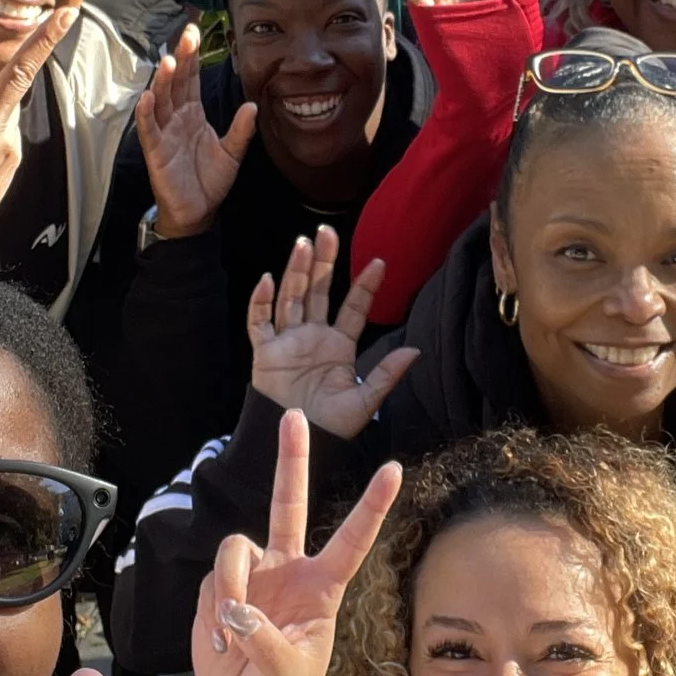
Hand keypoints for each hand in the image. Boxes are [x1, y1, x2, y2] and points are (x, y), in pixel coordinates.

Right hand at [135, 22, 257, 238]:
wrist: (198, 211)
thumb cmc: (210, 181)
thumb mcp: (232, 153)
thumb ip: (241, 130)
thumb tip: (253, 106)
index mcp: (193, 114)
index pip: (191, 80)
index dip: (193, 57)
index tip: (194, 33)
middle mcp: (176, 118)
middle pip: (176, 83)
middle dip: (180, 59)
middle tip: (186, 35)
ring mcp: (164, 133)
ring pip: (161, 101)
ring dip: (163, 81)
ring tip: (170, 61)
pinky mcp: (155, 152)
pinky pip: (149, 130)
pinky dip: (146, 114)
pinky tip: (147, 97)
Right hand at [193, 408, 402, 675]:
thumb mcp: (289, 673)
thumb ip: (268, 641)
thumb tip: (239, 609)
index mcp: (321, 586)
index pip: (352, 539)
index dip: (372, 506)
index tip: (394, 470)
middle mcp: (287, 569)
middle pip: (287, 504)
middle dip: (291, 460)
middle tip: (296, 415)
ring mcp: (252, 574)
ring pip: (235, 548)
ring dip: (231, 586)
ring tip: (232, 629)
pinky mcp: (218, 587)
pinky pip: (211, 583)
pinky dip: (214, 614)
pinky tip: (222, 642)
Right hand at [246, 227, 419, 440]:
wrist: (299, 442)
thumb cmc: (331, 425)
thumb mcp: (365, 401)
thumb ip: (386, 374)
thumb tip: (415, 350)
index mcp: (339, 345)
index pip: (353, 308)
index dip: (365, 286)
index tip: (380, 263)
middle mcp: (313, 335)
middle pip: (318, 291)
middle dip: (323, 262)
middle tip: (327, 232)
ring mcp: (288, 340)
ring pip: (291, 297)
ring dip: (296, 271)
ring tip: (303, 244)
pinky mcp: (265, 351)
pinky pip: (260, 321)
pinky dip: (261, 300)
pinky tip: (269, 279)